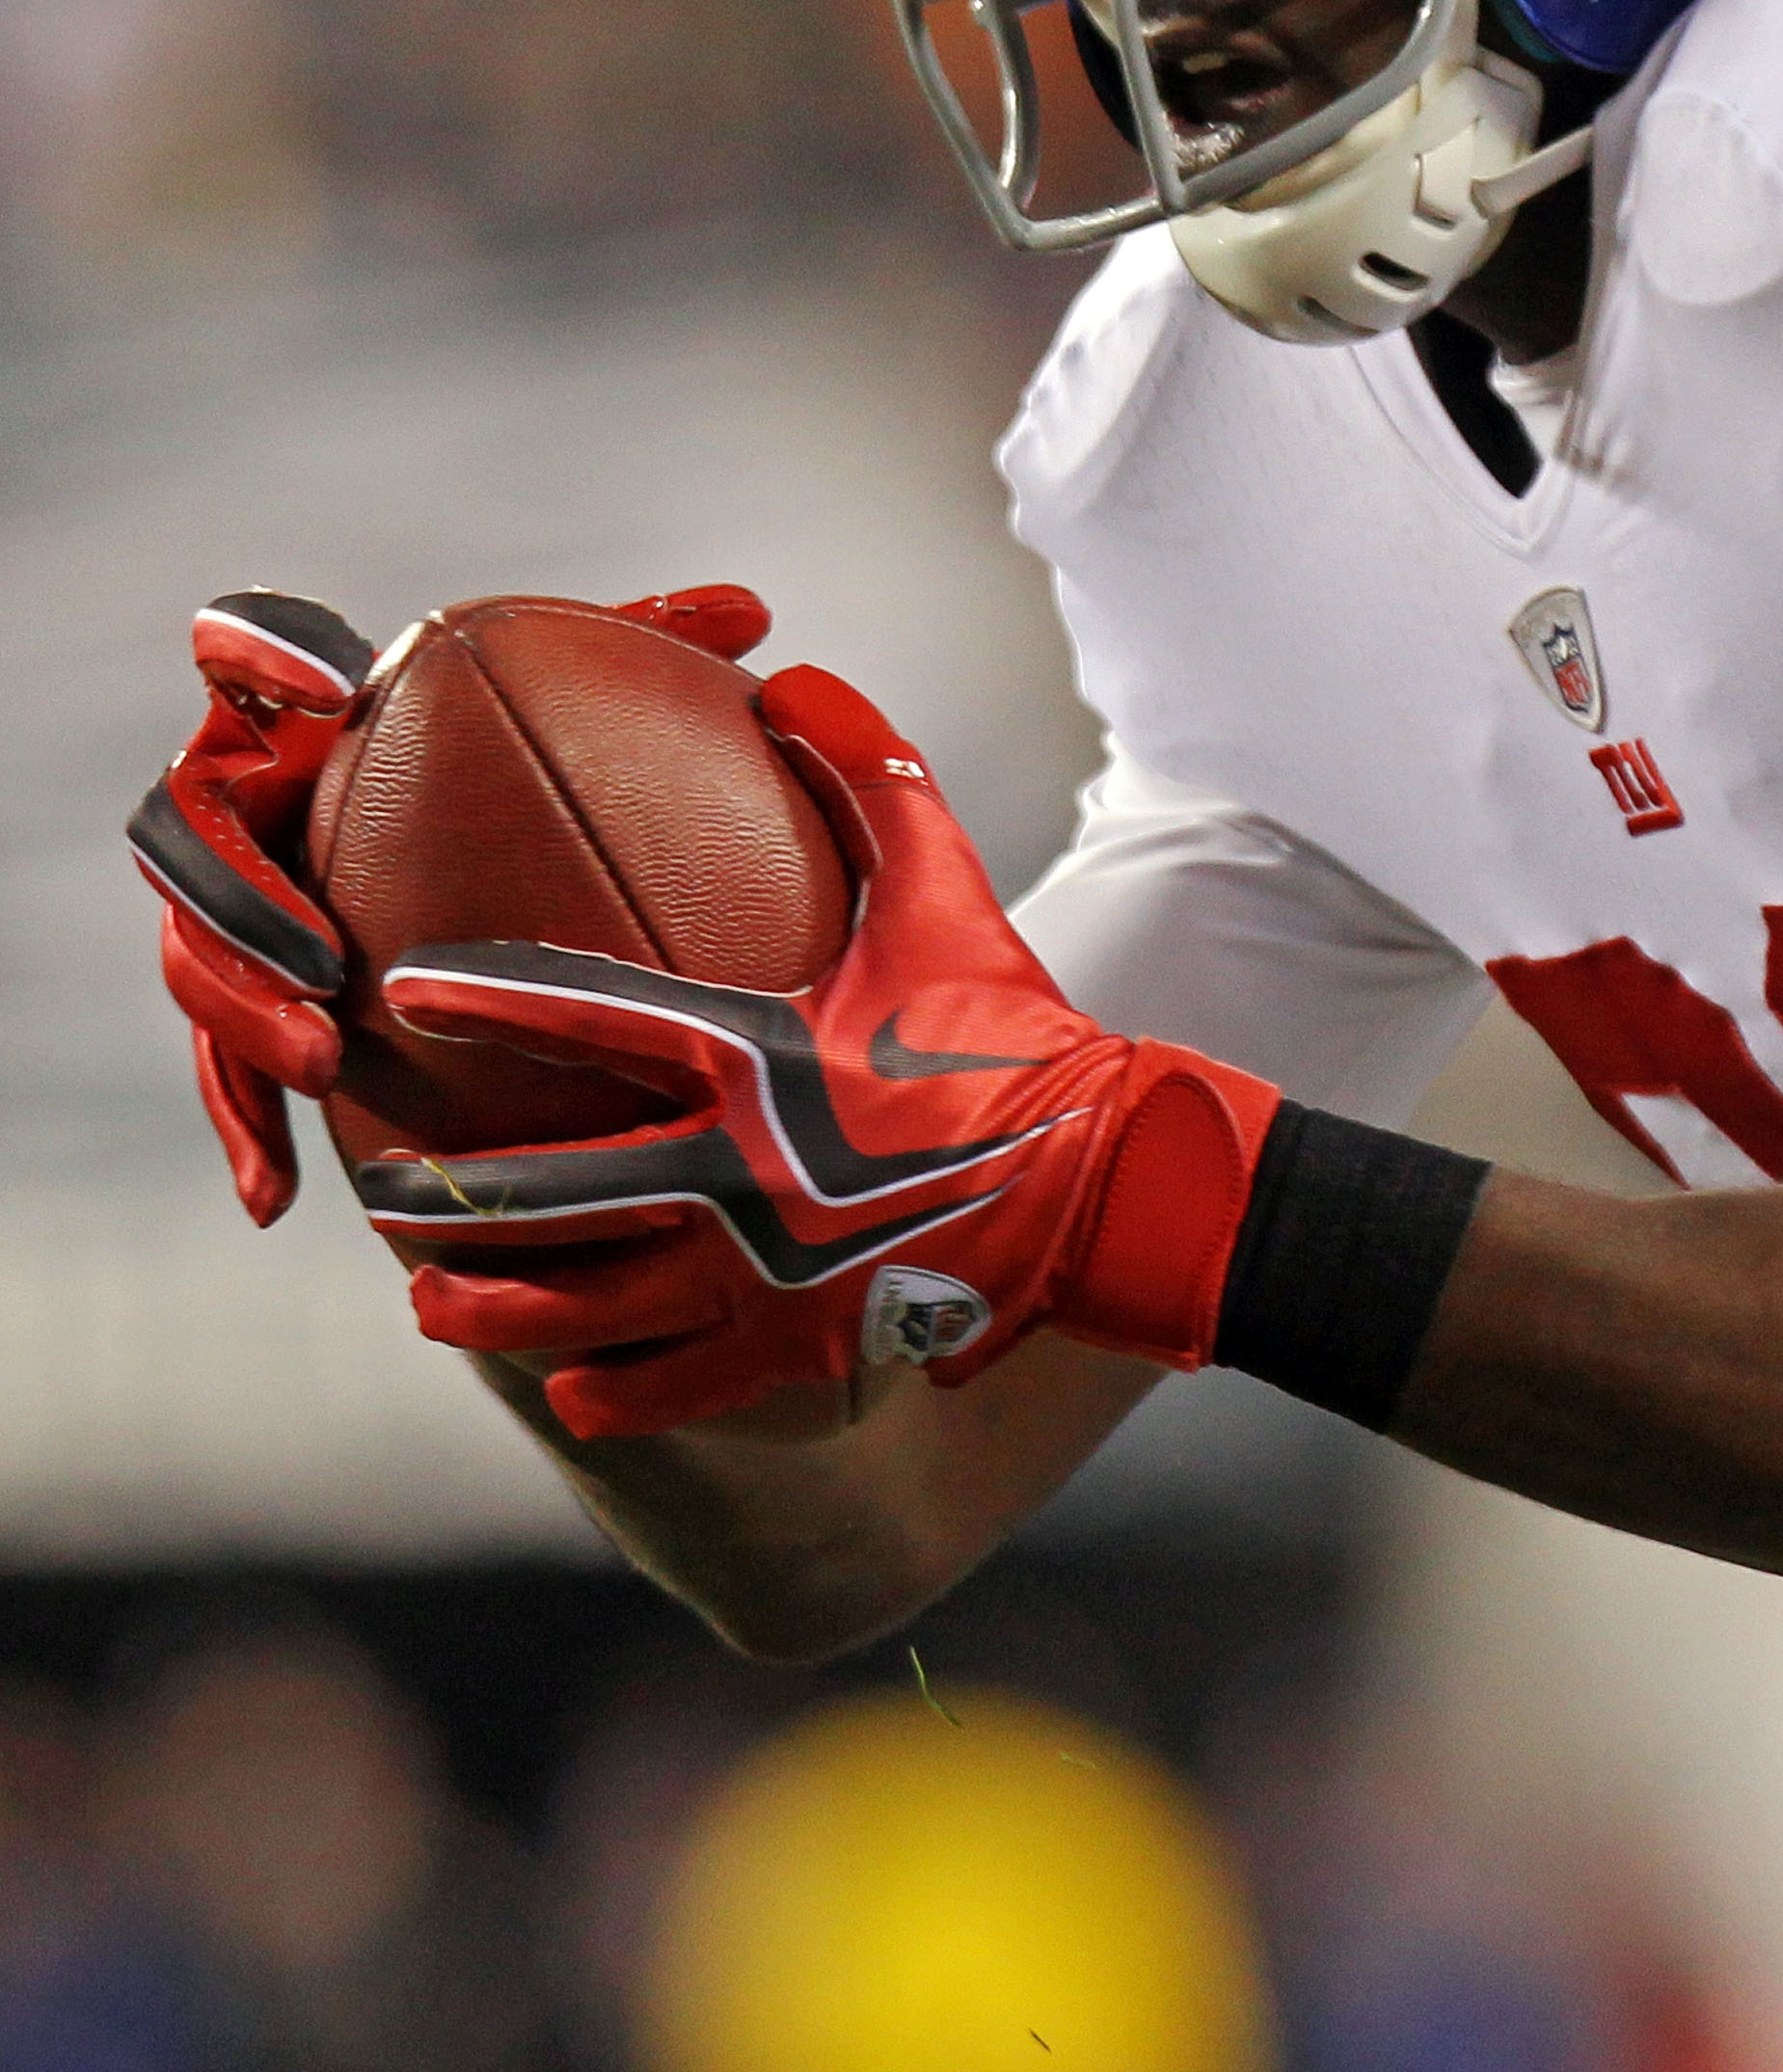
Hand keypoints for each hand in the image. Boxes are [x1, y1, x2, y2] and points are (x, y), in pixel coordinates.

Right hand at [126, 586, 772, 1224]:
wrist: (487, 875)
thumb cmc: (543, 770)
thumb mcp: (597, 712)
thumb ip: (650, 652)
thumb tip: (752, 611)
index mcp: (306, 719)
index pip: (246, 660)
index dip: (266, 659)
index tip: (339, 686)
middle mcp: (248, 809)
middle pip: (189, 833)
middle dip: (231, 890)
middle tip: (314, 950)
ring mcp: (233, 912)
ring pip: (195, 957)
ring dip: (241, 1011)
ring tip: (319, 1062)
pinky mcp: (247, 1006)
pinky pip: (228, 1072)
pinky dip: (246, 1129)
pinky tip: (278, 1196)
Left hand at [343, 660, 1281, 1439]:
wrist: (1109, 1174)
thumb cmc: (1021, 1027)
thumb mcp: (952, 891)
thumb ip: (871, 779)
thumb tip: (796, 678)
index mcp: (755, 1057)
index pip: (582, 1019)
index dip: (481, 997)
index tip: (405, 989)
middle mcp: (735, 1171)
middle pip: (545, 1196)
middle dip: (442, 1200)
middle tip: (384, 1192)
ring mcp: (761, 1272)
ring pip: (584, 1308)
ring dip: (494, 1308)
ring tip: (434, 1303)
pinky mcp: (801, 1345)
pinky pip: (675, 1387)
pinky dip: (613, 1394)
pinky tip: (570, 1392)